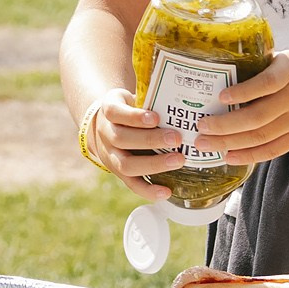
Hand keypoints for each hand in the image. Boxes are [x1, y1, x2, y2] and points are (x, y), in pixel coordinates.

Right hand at [79, 86, 186, 202]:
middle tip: (177, 138)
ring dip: (153, 164)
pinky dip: (149, 190)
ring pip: (126, 164)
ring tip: (178, 160)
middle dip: (150, 140)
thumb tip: (183, 95)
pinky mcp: (119, 173)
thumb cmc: (130, 109)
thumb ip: (151, 97)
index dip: (134, 116)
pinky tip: (167, 192)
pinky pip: (131, 184)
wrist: (106, 125)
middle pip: (122, 139)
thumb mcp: (134, 97)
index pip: (115, 112)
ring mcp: (110, 155)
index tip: (155, 117)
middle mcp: (106, 134)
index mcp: (109, 110)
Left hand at [194, 50, 288, 164]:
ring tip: (205, 144)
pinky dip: (252, 155)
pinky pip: (276, 149)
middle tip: (198, 127)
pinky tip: (231, 156)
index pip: (268, 82)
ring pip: (262, 136)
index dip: (244, 91)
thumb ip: (270, 68)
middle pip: (257, 116)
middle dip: (224, 125)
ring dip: (230, 143)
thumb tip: (233, 71)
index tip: (221, 96)